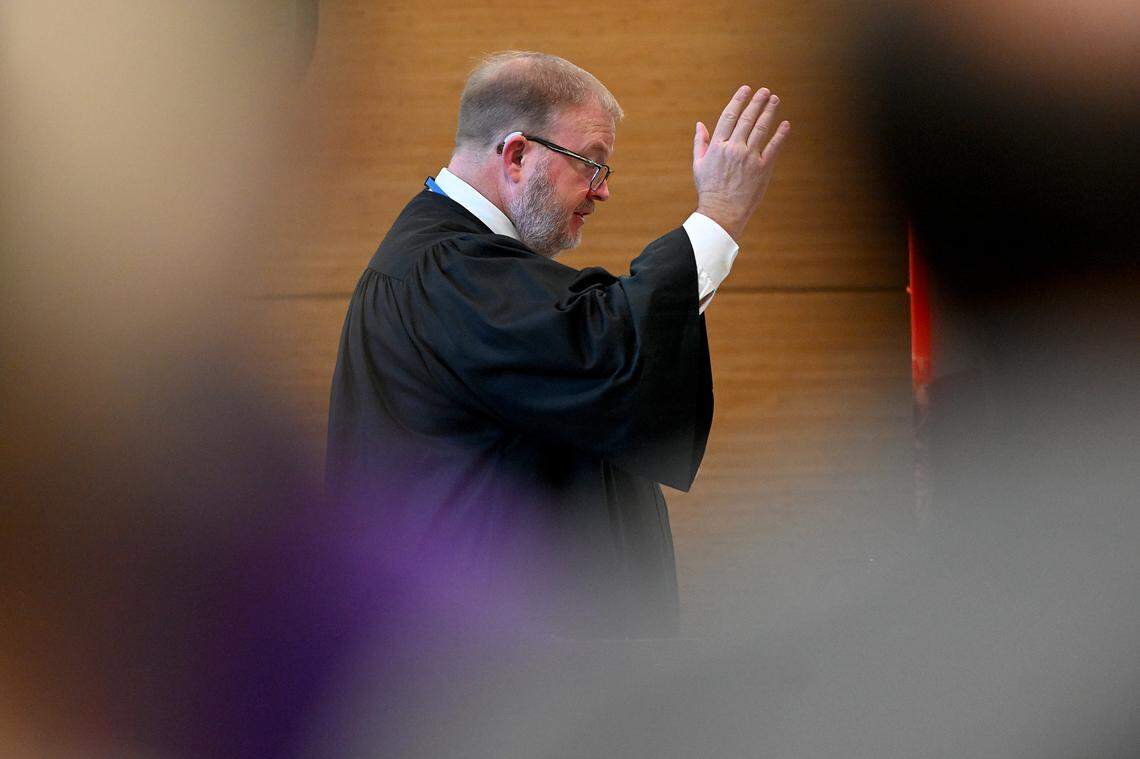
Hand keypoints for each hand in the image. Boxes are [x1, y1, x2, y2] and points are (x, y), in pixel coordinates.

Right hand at [693, 85, 790, 240]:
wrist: (721, 212)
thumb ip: (700, 142)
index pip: (729, 116)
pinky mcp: (762, 168)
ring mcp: (749, 158)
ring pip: (761, 129)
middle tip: (765, 91)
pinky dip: (780, 134)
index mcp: (717, 146)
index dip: (738, 100)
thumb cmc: (709, 189)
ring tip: (775, 100)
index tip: (746, 89)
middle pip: (747, 119)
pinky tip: (785, 124)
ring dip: (769, 112)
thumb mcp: (698, 164)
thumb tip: (699, 124)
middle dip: (757, 102)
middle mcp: (734, 148)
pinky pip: (773, 147)